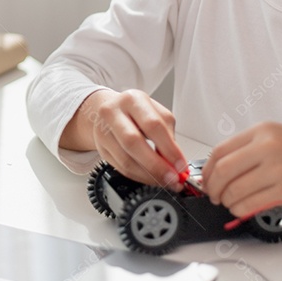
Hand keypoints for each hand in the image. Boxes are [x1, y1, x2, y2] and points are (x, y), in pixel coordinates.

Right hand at [60, 89, 186, 187]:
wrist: (109, 110)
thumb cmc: (136, 112)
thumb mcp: (155, 113)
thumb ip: (167, 136)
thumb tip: (176, 163)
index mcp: (132, 100)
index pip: (153, 125)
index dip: (169, 149)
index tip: (181, 165)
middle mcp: (113, 112)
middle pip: (134, 142)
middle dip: (156, 165)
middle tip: (172, 178)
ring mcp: (102, 131)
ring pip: (125, 159)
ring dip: (148, 175)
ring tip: (163, 180)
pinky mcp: (100, 148)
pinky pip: (121, 168)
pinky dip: (139, 176)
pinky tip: (150, 178)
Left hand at [201, 122, 281, 217]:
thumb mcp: (273, 135)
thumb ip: (246, 148)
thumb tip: (217, 169)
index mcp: (262, 132)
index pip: (220, 151)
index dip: (207, 170)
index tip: (205, 179)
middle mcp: (269, 148)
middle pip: (224, 172)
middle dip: (212, 188)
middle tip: (213, 194)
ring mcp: (279, 170)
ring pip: (236, 191)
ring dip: (226, 201)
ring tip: (228, 201)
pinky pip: (252, 205)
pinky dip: (240, 209)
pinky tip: (241, 207)